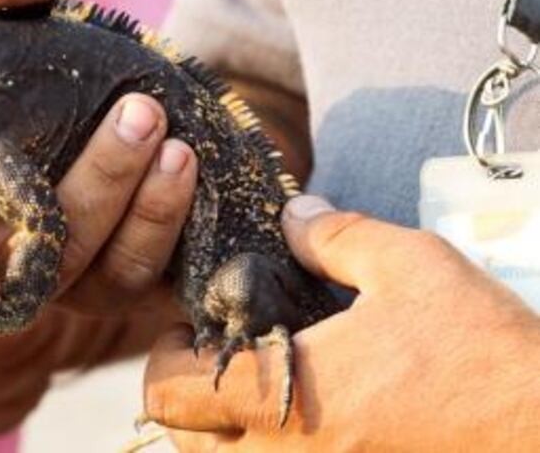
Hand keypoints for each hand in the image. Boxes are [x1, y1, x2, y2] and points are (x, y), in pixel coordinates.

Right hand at [0, 0, 196, 439]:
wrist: (153, 119)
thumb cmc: (64, 83)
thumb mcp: (42, 33)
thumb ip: (18, 0)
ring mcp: (33, 274)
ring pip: (43, 271)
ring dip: (95, 192)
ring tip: (144, 117)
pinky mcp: (102, 290)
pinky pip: (121, 271)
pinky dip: (151, 216)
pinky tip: (178, 161)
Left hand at [142, 195, 539, 450]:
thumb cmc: (481, 353)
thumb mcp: (409, 265)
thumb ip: (332, 236)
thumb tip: (291, 215)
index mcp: (287, 398)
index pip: (170, 395)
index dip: (163, 354)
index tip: (192, 326)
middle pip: (184, 444)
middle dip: (185, 396)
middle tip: (220, 355)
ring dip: (222, 431)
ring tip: (259, 384)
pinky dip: (269, 452)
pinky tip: (307, 415)